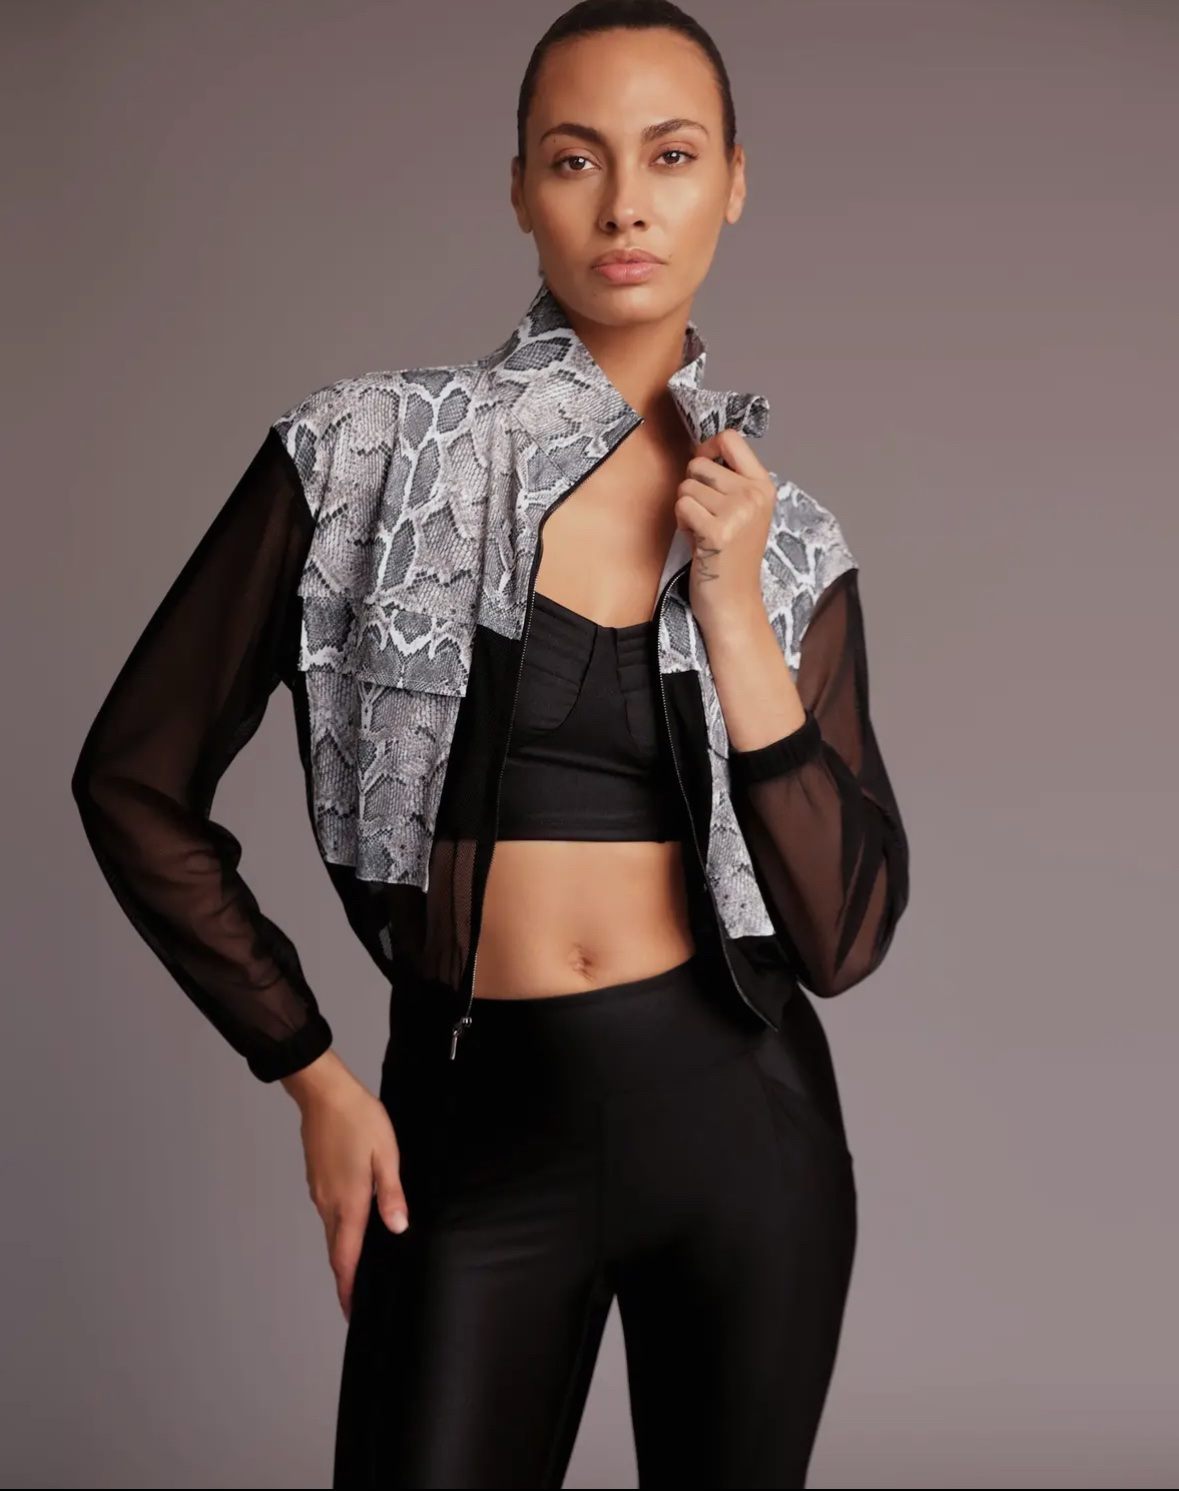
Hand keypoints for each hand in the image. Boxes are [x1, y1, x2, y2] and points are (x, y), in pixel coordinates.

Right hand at [283, 1053, 407, 1321]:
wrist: (324, 1093)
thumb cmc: (358, 1119)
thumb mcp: (386, 1154)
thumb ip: (391, 1194)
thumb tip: (397, 1228)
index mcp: (348, 1201)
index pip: (346, 1258)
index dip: (349, 1289)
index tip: (353, 1313)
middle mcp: (328, 1203)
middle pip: (336, 1251)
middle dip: (346, 1278)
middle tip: (358, 1300)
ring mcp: (319, 1191)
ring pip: (331, 1232)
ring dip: (343, 1253)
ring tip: (360, 1268)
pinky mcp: (317, 1179)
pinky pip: (328, 1213)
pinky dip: (339, 1229)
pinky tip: (354, 1225)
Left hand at [675, 427, 775, 638]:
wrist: (734, 602)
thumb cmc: (731, 557)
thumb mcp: (744, 512)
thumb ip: (729, 481)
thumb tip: (700, 450)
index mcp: (763, 486)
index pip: (731, 438)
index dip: (708, 447)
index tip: (703, 464)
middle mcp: (753, 495)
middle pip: (699, 464)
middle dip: (692, 488)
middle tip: (704, 516)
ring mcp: (738, 513)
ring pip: (686, 486)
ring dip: (685, 509)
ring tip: (701, 531)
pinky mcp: (717, 532)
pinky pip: (682, 506)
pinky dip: (681, 523)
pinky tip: (696, 540)